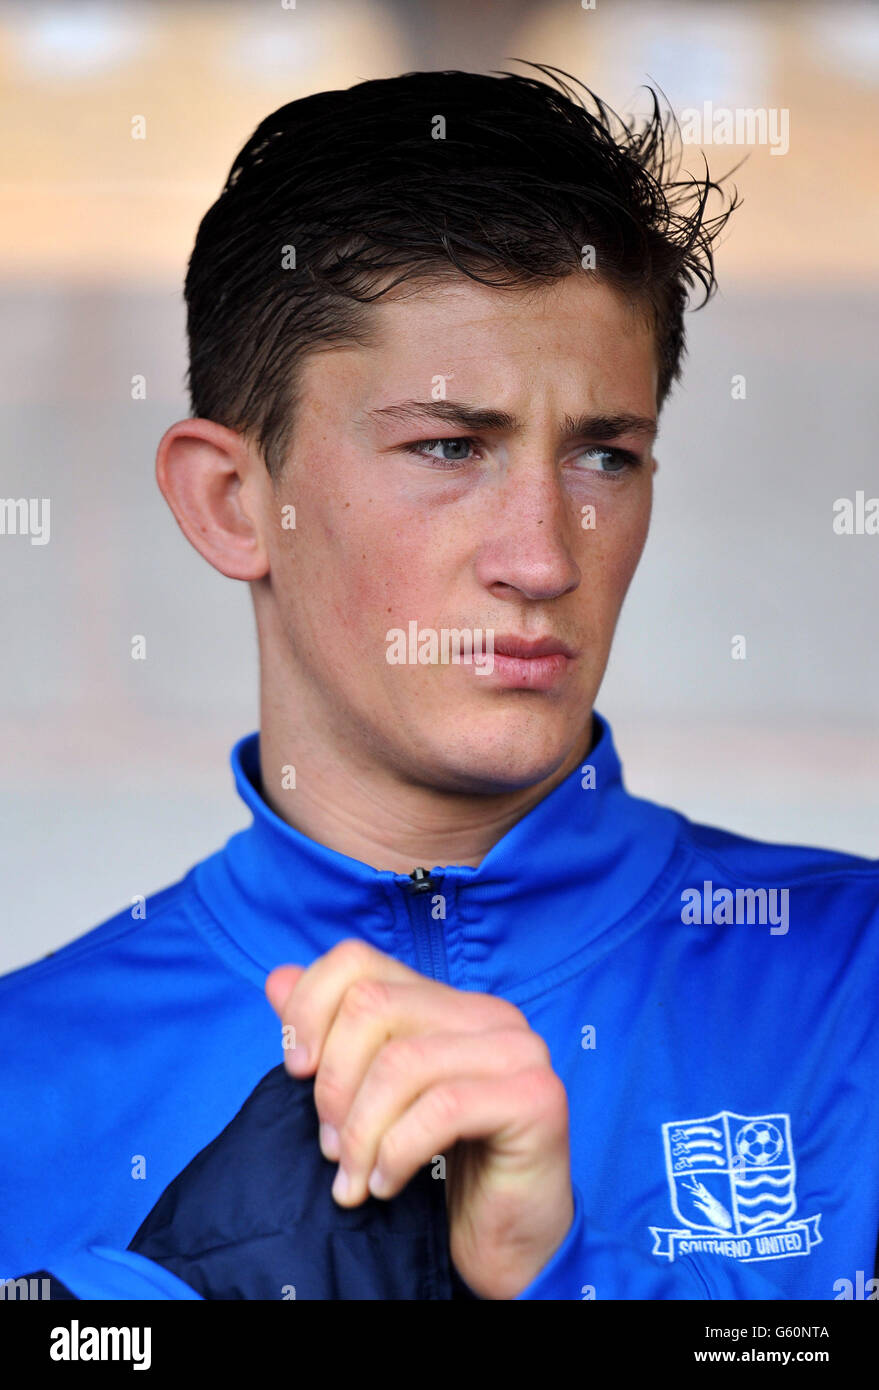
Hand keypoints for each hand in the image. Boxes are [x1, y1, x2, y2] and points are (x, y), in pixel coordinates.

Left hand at [264, 939, 572, 1299]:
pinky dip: (398, 1152)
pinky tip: (388, 1185)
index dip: (308, 1010)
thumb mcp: (373, 1100)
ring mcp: (518, 1049)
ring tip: (354, 1178)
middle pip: (372, 1006)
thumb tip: (278, 979)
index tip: (295, 1073)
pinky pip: (442, 1109)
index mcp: (448, 1002)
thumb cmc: (444, 1172)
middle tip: (331, 1148)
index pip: (358, 961)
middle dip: (334, 1084)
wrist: (509, 1243)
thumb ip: (332, 1038)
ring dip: (361, 1132)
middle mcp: (487, 1012)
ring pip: (402, 1062)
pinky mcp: (535, 1098)